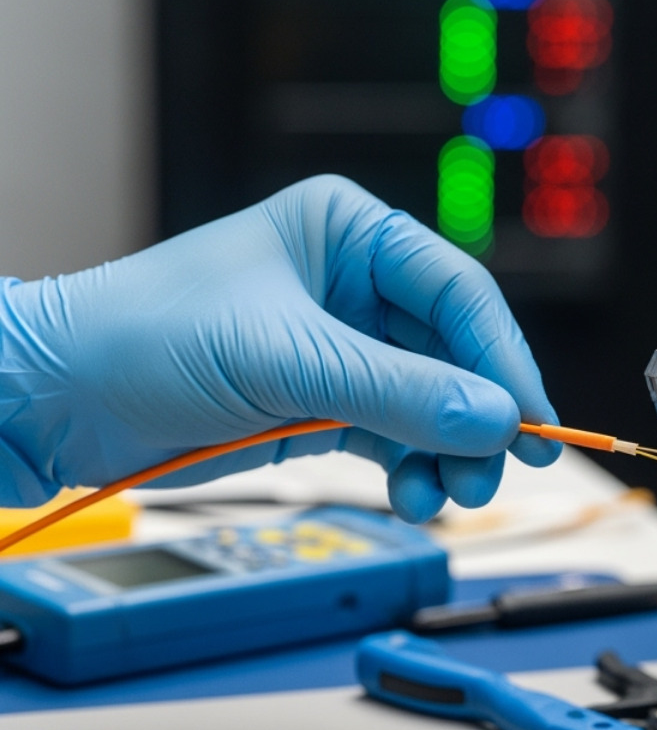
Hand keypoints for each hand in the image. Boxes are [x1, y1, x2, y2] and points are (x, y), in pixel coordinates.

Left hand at [0, 175, 558, 520]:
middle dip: (478, 417)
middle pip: (455, 356)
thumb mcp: (283, 358)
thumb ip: (397, 391)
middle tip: (497, 470)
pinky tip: (417, 496)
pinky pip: (397, 437)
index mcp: (350, 233)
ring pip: (433, 404)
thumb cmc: (142, 337)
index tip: (529, 418)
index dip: (502, 358)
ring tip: (448, 495)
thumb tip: (497, 420)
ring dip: (449, 453)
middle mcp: (356, 286)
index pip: (459, 293)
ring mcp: (343, 349)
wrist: (55, 401)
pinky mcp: (324, 404)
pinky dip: (415, 470)